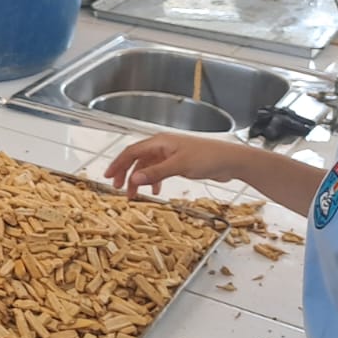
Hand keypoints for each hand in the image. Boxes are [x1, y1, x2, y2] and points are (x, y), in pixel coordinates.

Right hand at [103, 133, 242, 196]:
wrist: (230, 160)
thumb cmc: (207, 158)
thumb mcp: (179, 166)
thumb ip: (155, 173)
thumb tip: (134, 178)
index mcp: (160, 142)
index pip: (132, 152)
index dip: (118, 163)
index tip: (108, 176)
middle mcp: (163, 146)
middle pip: (137, 159)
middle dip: (126, 173)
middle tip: (118, 188)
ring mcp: (170, 154)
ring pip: (147, 166)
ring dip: (139, 179)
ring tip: (135, 194)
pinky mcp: (179, 162)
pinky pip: (159, 171)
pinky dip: (154, 181)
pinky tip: (155, 191)